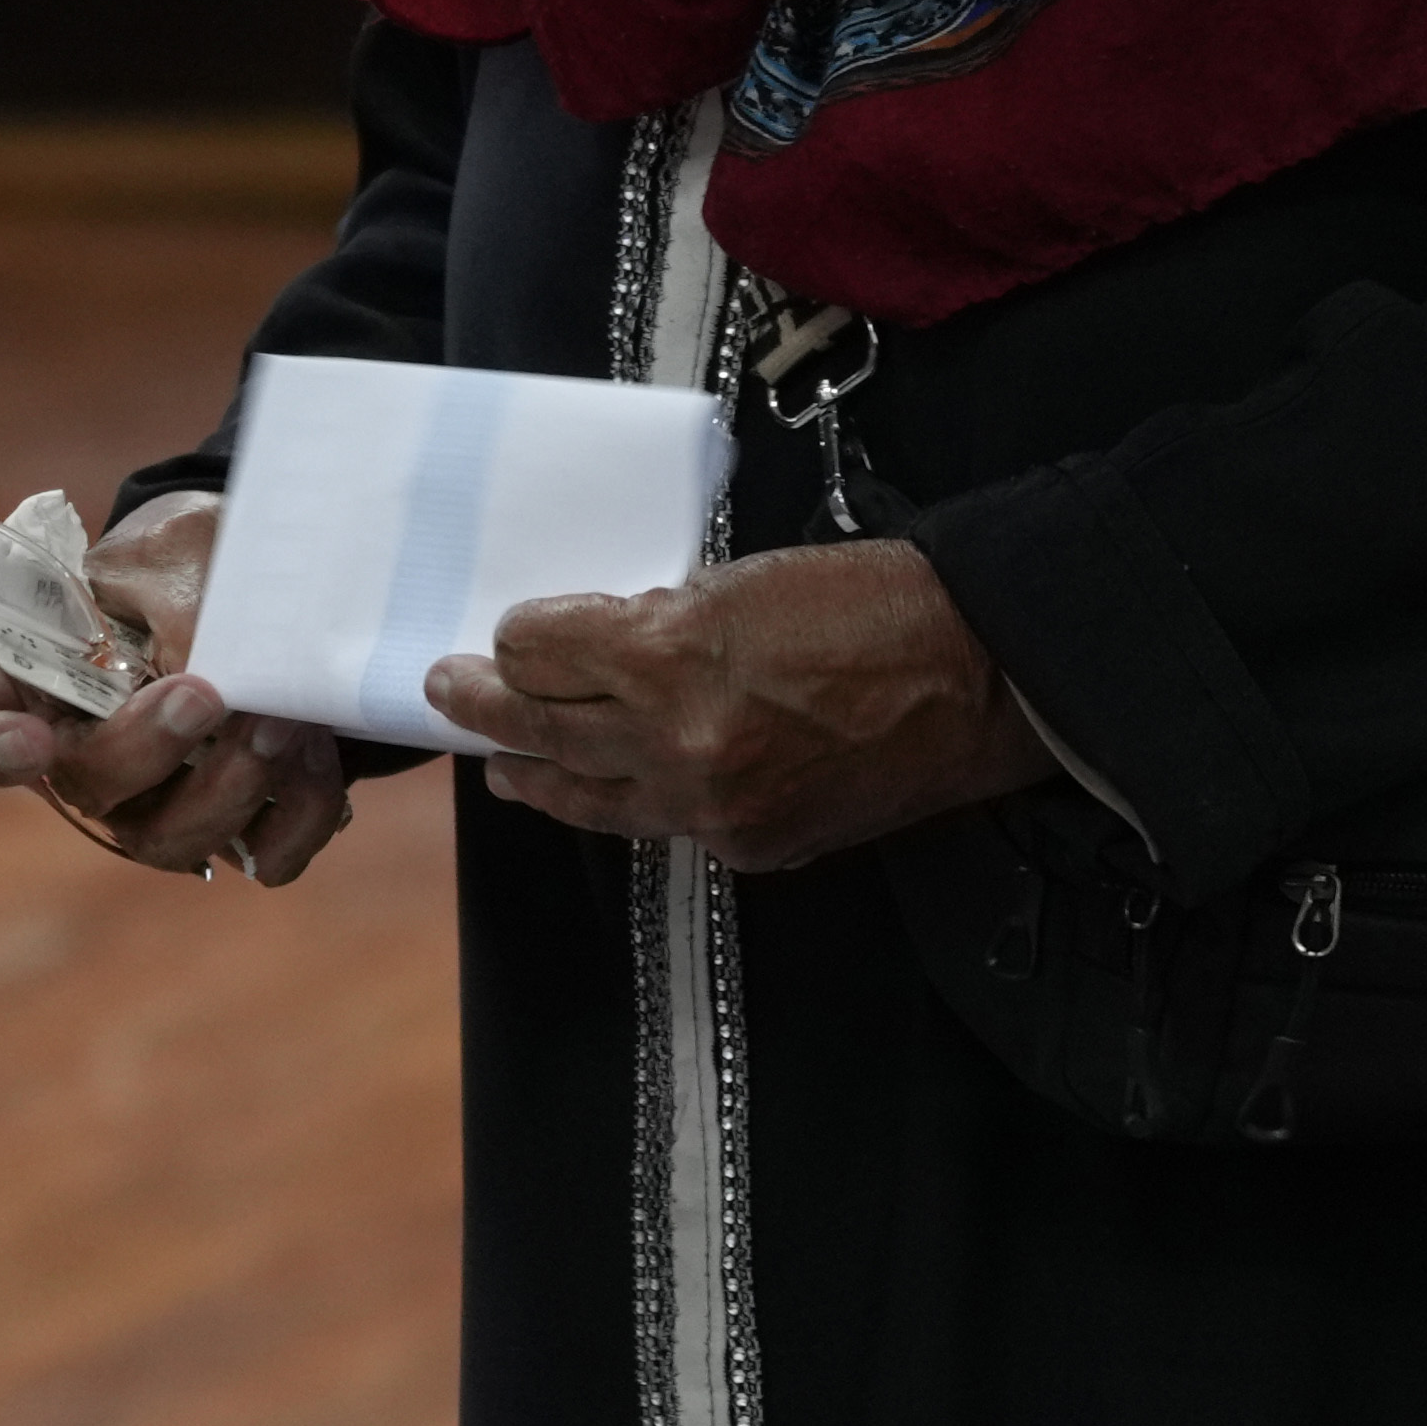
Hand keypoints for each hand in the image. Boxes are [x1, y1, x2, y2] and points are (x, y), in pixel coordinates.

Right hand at [0, 493, 351, 885]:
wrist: (277, 574)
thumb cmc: (193, 554)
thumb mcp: (170, 551)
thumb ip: (164, 609)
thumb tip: (195, 673)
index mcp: (24, 679)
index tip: (32, 738)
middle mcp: (79, 754)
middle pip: (83, 792)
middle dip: (148, 751)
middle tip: (208, 695)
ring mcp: (155, 799)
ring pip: (171, 842)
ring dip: (232, 789)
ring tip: (282, 719)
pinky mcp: (235, 821)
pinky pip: (265, 856)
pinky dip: (299, 814)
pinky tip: (314, 752)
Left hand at [427, 542, 1047, 876]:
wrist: (980, 679)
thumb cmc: (875, 602)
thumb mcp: (746, 579)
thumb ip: (659, 617)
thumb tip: (599, 645)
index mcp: (671, 654)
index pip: (542, 652)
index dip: (519, 636)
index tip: (509, 629)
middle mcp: (676, 741)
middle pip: (541, 727)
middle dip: (485, 706)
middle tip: (447, 691)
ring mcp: (709, 806)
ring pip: (584, 796)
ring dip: (533, 772)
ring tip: (499, 763)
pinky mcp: (747, 846)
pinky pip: (659, 826)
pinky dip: (627, 802)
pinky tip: (607, 789)